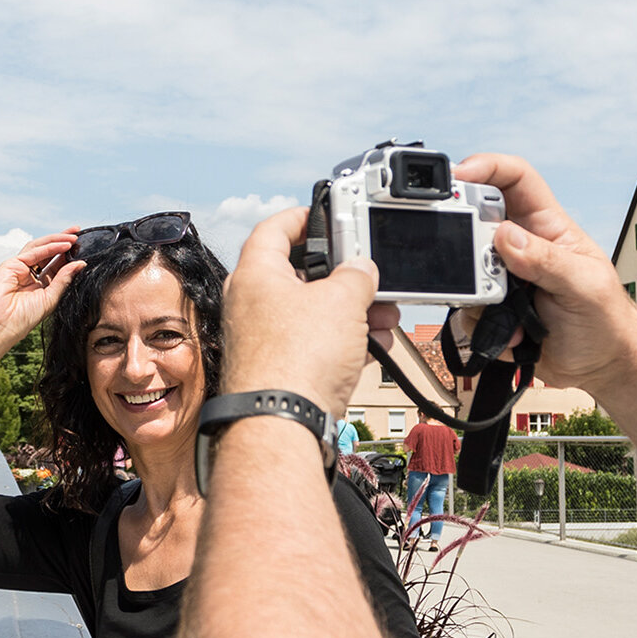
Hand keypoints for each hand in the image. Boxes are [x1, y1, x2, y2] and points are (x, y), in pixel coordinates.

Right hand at [0, 229, 85, 363]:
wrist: (1, 327)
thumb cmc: (23, 318)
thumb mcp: (51, 298)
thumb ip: (64, 279)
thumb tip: (81, 263)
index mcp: (41, 284)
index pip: (57, 264)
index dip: (69, 255)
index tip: (85, 248)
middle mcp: (30, 274)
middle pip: (48, 252)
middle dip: (64, 241)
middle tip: (79, 233)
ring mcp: (19, 268)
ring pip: (40, 248)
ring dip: (57, 240)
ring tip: (74, 237)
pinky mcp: (10, 264)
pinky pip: (33, 252)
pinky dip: (49, 247)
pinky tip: (64, 245)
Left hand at [223, 208, 397, 416]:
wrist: (282, 424)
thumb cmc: (297, 360)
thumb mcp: (343, 300)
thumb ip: (357, 274)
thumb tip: (361, 270)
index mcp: (256, 274)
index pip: (275, 228)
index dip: (303, 216)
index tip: (325, 214)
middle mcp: (252, 305)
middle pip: (302, 274)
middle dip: (345, 277)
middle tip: (370, 275)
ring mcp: (263, 340)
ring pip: (313, 313)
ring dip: (352, 312)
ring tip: (384, 317)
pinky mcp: (278, 370)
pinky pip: (314, 345)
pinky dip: (343, 342)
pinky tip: (373, 347)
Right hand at [454, 154, 636, 391]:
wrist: (601, 365)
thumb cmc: (606, 319)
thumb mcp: (585, 285)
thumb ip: (548, 261)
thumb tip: (506, 237)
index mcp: (547, 226)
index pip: (515, 179)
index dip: (487, 167)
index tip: (461, 175)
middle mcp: (521, 247)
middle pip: (476, 224)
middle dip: (469, 245)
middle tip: (482, 270)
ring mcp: (503, 279)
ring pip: (465, 273)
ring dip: (480, 297)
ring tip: (512, 317)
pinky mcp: (493, 311)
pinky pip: (467, 312)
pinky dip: (484, 329)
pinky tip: (515, 338)